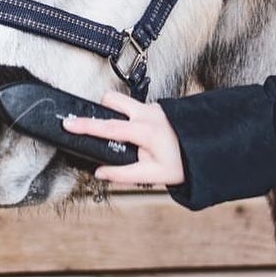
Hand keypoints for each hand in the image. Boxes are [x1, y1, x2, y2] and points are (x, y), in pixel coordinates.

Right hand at [62, 91, 184, 185]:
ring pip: (124, 101)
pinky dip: (131, 118)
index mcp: (145, 131)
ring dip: (117, 114)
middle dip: (101, 110)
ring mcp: (154, 108)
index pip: (109, 127)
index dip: (86, 126)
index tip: (68, 123)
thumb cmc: (182, 163)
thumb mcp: (153, 175)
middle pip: (113, 101)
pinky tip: (141, 136)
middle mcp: (148, 114)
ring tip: (125, 137)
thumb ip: (123, 174)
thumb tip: (100, 172)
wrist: (207, 150)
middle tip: (100, 128)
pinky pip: (136, 108)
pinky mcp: (158, 108)